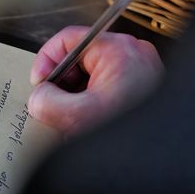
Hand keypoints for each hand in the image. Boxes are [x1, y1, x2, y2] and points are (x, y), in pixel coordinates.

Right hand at [28, 26, 163, 135]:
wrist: (156, 154)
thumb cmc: (132, 131)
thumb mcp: (77, 116)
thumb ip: (46, 101)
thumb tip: (38, 98)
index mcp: (118, 50)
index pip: (67, 39)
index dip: (46, 60)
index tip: (40, 81)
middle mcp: (131, 55)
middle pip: (77, 60)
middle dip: (62, 84)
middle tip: (57, 104)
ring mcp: (137, 72)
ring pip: (90, 75)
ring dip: (75, 96)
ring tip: (76, 117)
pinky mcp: (139, 88)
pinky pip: (104, 86)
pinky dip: (91, 102)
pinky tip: (89, 119)